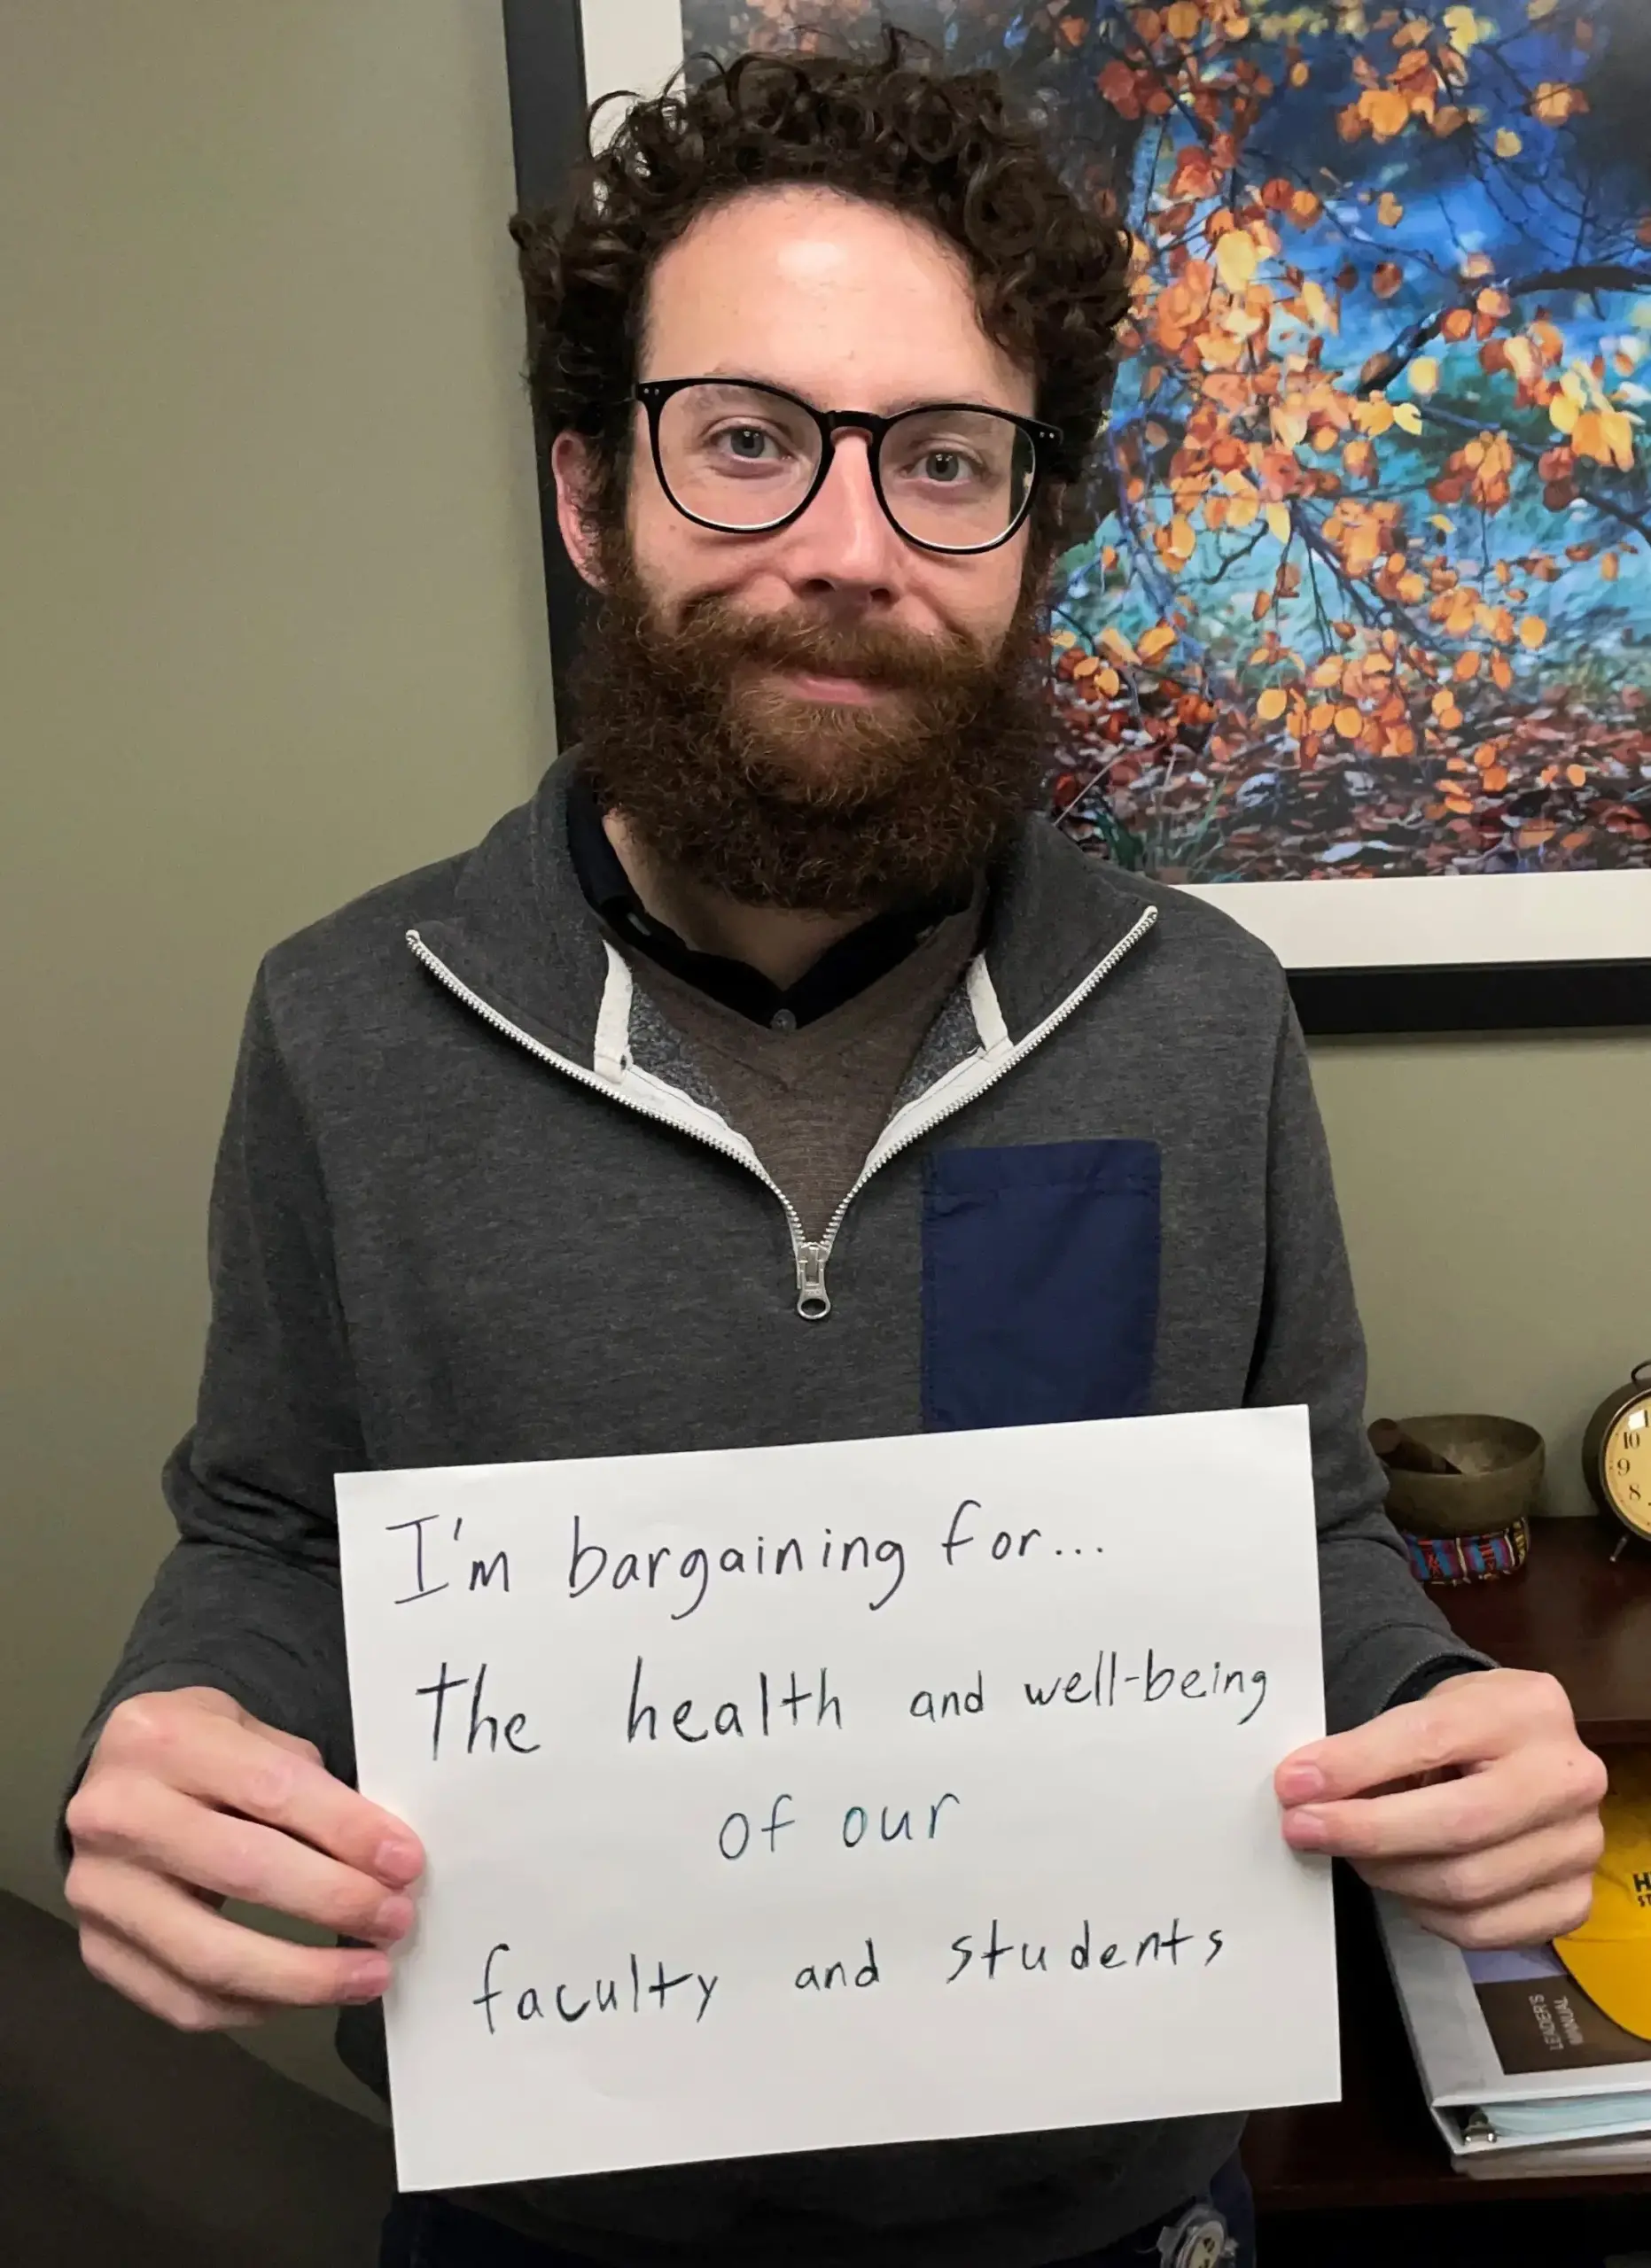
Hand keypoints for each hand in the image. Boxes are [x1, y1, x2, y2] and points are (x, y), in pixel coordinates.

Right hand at [67, 1686, 423, 2031]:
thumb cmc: (204, 1755)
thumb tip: (382, 1855)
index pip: (271, 1788)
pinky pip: (183, 2000)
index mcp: (161, 1737)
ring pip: (209, 1955)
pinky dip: (256, 2007)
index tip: (406, 1862)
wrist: (112, 1782)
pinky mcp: (96, 1950)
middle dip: (334, 1900)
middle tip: (396, 1920)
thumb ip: (308, 1782)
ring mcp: (97, 1889)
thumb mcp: (251, 1733)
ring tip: (370, 1974)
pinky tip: (307, 1993)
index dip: (346, 1830)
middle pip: (242, 1870)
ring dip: (304, 1975)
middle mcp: (115, 1812)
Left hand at [1274, 1669, 1606, 1948]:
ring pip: (1466, 1886)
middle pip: (1458, 1824)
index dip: (1355, 1765)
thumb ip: (1373, 1746)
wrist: (1522, 1756)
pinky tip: (1402, 1883)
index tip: (1293, 1784)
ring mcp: (1580, 1845)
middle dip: (1365, 1832)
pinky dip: (1427, 1913)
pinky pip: (1484, 1929)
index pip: (1429, 1738)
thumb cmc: (1464, 1729)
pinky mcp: (1575, 1901)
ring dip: (1389, 1875)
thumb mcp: (1425, 1709)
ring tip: (1352, 1854)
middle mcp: (1569, 1778)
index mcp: (1528, 1709)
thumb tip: (1302, 1790)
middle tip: (1303, 1830)